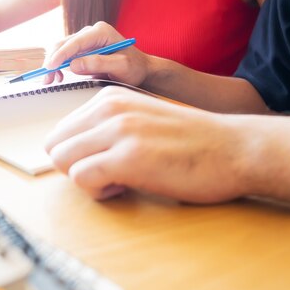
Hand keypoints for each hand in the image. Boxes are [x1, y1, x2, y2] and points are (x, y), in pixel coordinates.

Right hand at [42, 21, 150, 84]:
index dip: (61, 54)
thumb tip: (73, 65)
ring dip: (53, 64)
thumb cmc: (134, 67)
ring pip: (61, 49)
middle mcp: (91, 32)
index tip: (50, 67)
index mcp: (101, 32)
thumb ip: (98, 64)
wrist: (140, 69)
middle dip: (53, 61)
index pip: (76, 42)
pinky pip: (65, 55)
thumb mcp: (120, 67)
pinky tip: (59, 76)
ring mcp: (86, 40)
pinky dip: (58, 65)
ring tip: (50, 80)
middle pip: (64, 43)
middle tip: (46, 79)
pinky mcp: (83, 49)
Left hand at [44, 86, 249, 202]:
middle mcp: (109, 108)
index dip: (78, 154)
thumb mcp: (141, 119)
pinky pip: (82, 179)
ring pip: (63, 161)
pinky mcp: (128, 157)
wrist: (234, 148)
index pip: (61, 131)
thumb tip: (75, 153)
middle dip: (74, 167)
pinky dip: (98, 191)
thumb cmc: (191, 141)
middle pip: (55, 146)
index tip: (104, 162)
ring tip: (117, 181)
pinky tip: (125, 188)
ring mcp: (118, 130)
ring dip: (85, 180)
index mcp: (109, 97)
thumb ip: (108, 128)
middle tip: (106, 175)